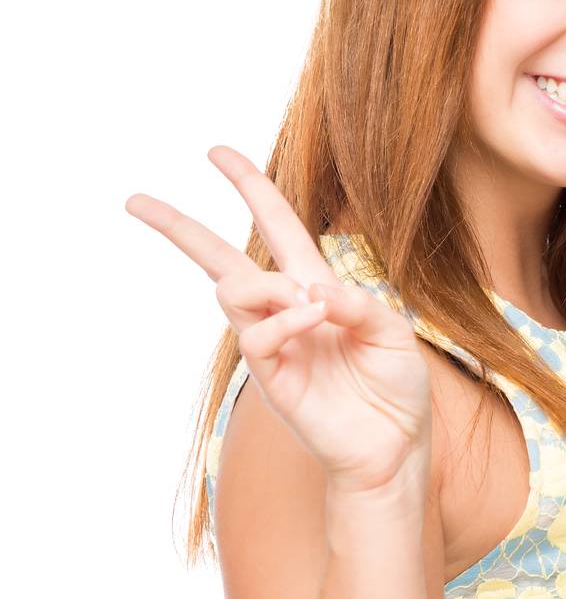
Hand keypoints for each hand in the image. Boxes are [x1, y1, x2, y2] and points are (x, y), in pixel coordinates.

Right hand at [128, 145, 431, 495]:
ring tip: (311, 303)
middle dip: (181, 228)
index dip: (251, 188)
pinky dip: (287, 318)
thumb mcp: (393, 330)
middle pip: (221, 260)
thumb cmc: (396, 385)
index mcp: (318, 288)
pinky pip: (257, 334)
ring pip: (233, 290)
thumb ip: (357, 303)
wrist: (395, 444)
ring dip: (269, 285)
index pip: (277, 227)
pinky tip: (315, 318)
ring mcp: (274, 344)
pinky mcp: (270, 377)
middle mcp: (287, 310)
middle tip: (137, 200)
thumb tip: (309, 289)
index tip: (217, 153)